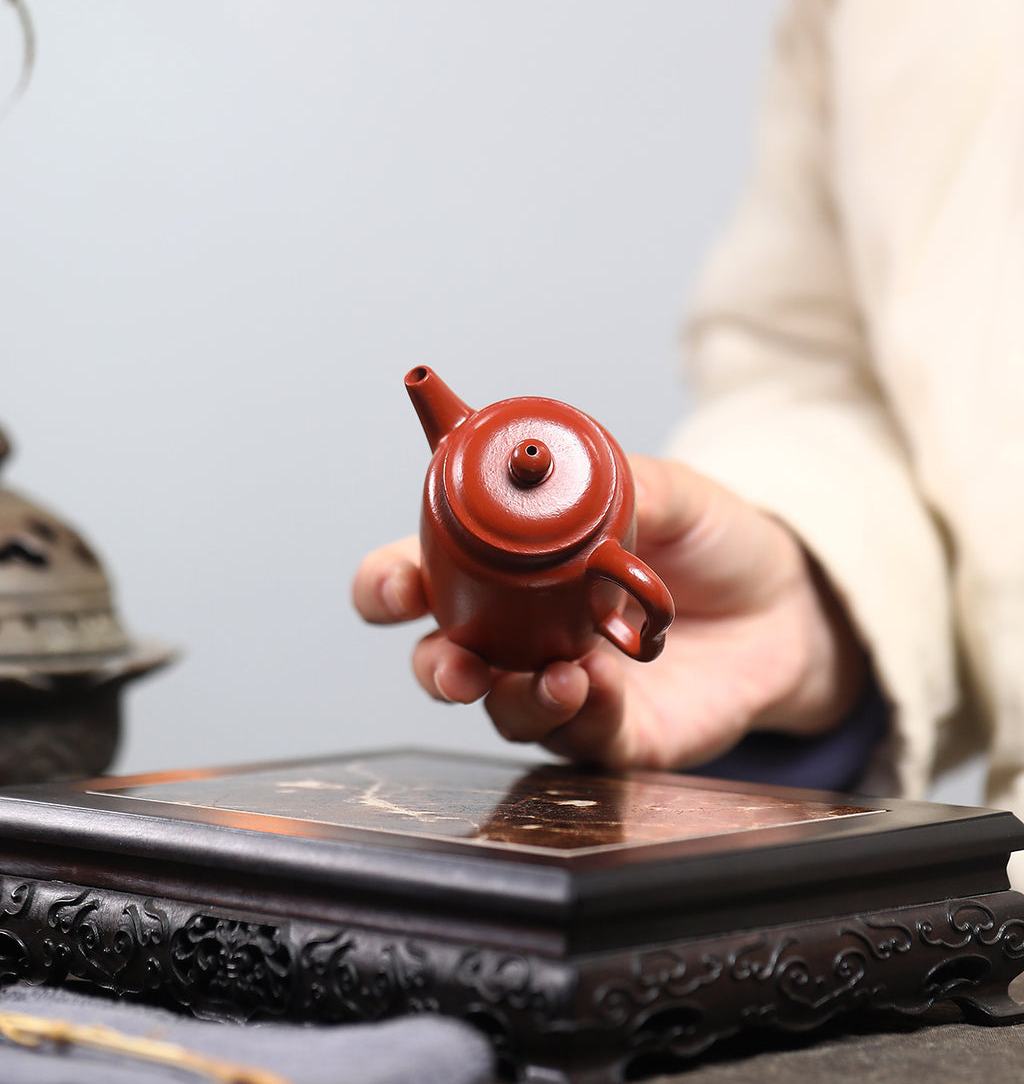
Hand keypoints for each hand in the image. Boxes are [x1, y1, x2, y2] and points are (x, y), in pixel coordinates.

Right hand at [351, 456, 867, 769]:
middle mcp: (524, 631)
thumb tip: (562, 474)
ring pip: (504, 710)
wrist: (789, 601)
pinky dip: (577, 718)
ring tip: (557, 674)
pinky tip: (596, 688)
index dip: (388, 583)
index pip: (421, 576)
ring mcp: (566, 685)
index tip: (394, 587)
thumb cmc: (711, 540)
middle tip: (456, 662)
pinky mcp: (618, 733)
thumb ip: (614, 483)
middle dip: (434, 665)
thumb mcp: (668, 489)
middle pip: (442, 658)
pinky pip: (580, 740)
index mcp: (510, 565)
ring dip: (512, 698)